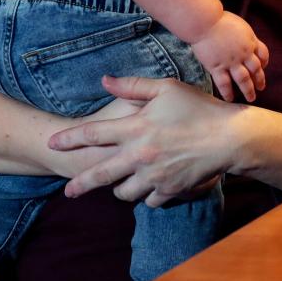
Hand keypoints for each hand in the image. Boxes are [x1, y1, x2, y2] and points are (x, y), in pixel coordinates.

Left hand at [48, 75, 241, 206]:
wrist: (229, 137)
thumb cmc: (199, 107)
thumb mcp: (167, 88)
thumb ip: (133, 86)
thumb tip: (105, 80)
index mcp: (136, 128)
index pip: (92, 134)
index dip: (69, 139)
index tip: (52, 144)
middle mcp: (139, 155)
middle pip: (100, 174)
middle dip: (80, 184)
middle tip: (68, 191)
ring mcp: (154, 175)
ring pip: (124, 192)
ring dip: (121, 188)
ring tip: (122, 183)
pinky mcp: (169, 189)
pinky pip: (149, 200)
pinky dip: (148, 195)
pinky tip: (151, 188)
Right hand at [189, 11, 268, 101]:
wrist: (206, 22)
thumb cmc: (219, 19)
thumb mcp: (239, 25)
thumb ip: (243, 35)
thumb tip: (243, 40)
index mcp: (250, 41)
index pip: (263, 54)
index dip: (264, 62)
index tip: (263, 67)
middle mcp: (244, 53)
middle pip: (256, 69)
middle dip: (260, 80)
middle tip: (261, 87)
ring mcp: (231, 61)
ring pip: (244, 79)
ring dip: (248, 90)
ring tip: (251, 98)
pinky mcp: (217, 67)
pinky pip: (224, 83)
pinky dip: (227, 92)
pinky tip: (229, 99)